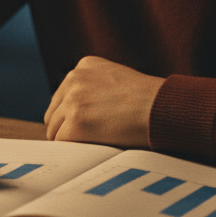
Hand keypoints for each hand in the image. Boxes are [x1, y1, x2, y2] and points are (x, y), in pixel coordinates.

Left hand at [44, 55, 162, 147]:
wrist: (161, 108)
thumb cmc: (149, 99)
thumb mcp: (118, 79)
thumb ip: (96, 87)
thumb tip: (82, 110)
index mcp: (84, 66)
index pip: (62, 96)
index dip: (71, 114)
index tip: (85, 126)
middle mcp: (74, 79)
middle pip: (54, 113)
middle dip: (65, 128)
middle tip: (84, 141)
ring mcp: (73, 101)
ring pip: (54, 129)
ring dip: (69, 140)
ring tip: (90, 146)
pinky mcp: (75, 123)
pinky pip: (61, 142)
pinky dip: (73, 149)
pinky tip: (89, 150)